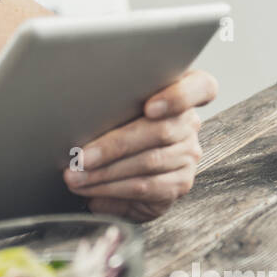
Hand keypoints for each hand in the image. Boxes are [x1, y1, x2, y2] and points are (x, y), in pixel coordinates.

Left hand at [62, 69, 217, 221]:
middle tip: (80, 157)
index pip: (201, 87)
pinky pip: (146, 186)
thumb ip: (109, 106)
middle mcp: (189, 122)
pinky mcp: (180, 183)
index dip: (178, 97)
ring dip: (105, 172)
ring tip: (75, 176)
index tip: (149, 107)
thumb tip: (75, 119)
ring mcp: (188, 154)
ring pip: (148, 162)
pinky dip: (113, 189)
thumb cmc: (112, 126)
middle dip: (113, 146)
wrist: (124, 169)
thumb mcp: (112, 109)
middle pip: (159, 131)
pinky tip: (91, 189)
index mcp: (180, 92)